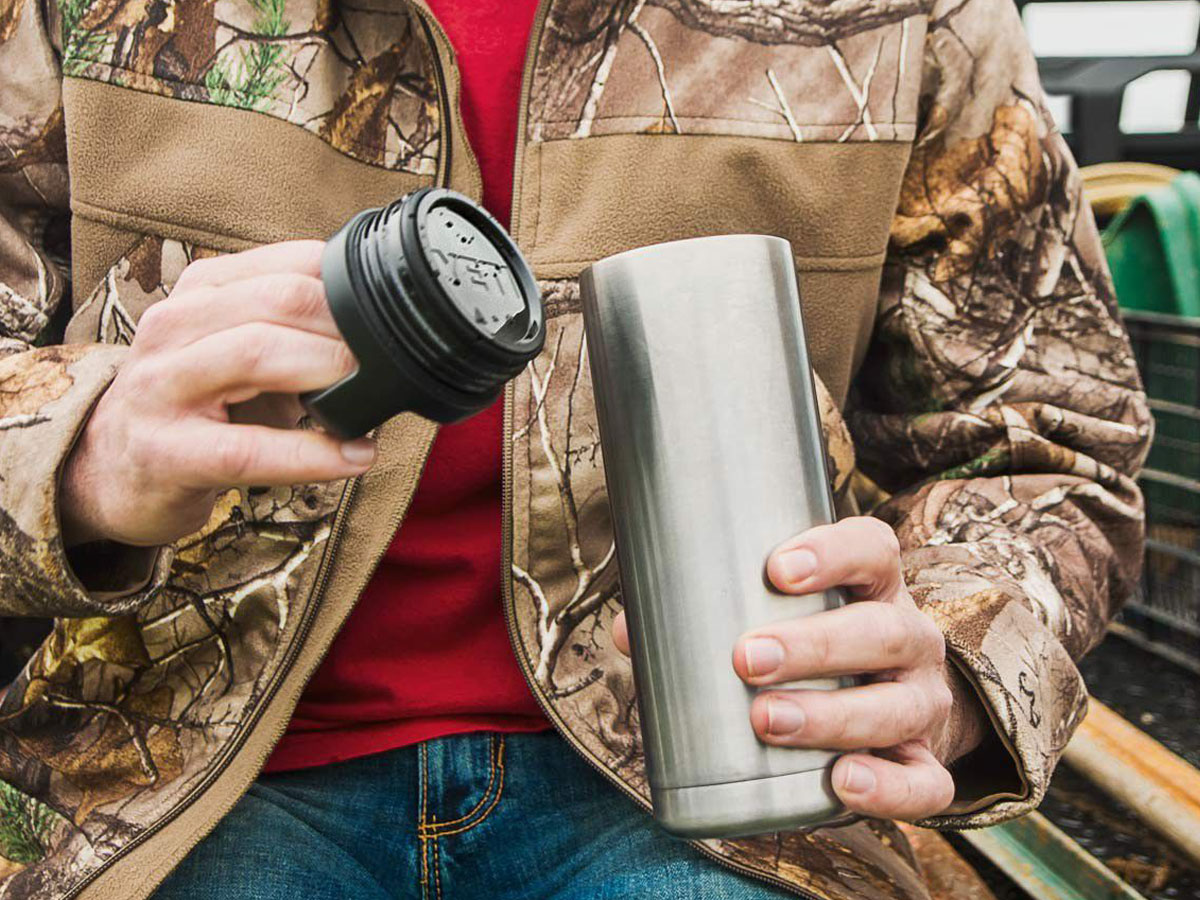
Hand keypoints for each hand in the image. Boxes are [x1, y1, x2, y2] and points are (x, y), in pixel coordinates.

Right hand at [61, 241, 373, 547]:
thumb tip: (386, 332)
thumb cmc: (196, 404)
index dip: (349, 288)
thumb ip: (297, 331)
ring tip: (367, 395)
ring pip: (257, 354)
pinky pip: (250, 448)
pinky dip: (315, 454)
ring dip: (328, 372)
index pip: (288, 264)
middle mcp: (174, 326)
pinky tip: (356, 456)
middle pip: (278, 301)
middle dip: (343, 328)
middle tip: (384, 358)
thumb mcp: (238, 349)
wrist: (113, 469)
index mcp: (200, 291)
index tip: (386, 317)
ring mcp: (163, 387)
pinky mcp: (167, 452)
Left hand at [612, 516, 986, 821]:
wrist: (885, 698)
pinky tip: (843, 783)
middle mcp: (909, 637)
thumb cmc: (806, 641)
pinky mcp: (926, 762)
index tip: (776, 568)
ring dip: (834, 715)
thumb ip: (701, 613)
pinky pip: (927, 783)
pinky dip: (890, 788)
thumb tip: (626, 631)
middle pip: (883, 632)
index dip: (833, 553)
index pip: (873, 549)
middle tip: (747, 659)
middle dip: (816, 645)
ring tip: (768, 721)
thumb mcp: (769, 614)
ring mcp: (922, 700)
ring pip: (899, 706)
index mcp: (873, 585)